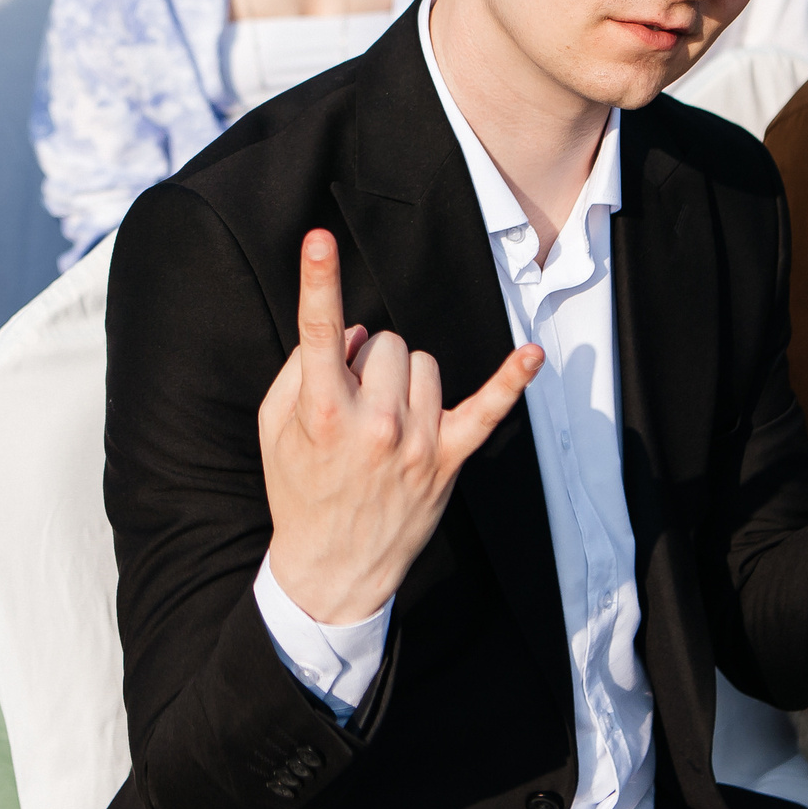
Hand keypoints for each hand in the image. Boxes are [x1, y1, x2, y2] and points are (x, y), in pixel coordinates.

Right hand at [259, 229, 541, 624]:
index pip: (319, 332)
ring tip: (385, 417)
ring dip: (404, 377)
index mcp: (323, 413)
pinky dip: (510, 381)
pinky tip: (533, 355)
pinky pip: (488, 409)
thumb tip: (353, 332)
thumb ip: (300, 370)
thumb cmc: (300, 491)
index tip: (319, 239)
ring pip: (422, 361)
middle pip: (384, 340)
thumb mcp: (275, 430)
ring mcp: (417, 441)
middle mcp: (374, 423)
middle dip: (368, 360)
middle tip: (353, 402)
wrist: (334, 569)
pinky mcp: (449, 458)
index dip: (317, 280)